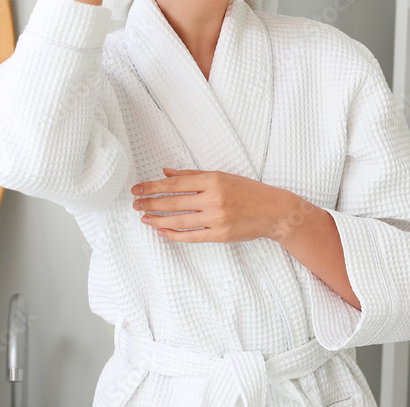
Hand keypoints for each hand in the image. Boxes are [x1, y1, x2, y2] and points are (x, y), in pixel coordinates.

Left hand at [131, 167, 292, 242]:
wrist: (273, 211)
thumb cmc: (248, 191)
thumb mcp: (222, 176)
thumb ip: (193, 175)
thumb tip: (166, 172)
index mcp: (213, 180)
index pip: (175, 184)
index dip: (153, 187)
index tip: (137, 189)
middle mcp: (213, 199)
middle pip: (173, 202)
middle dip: (150, 203)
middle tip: (135, 204)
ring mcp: (217, 218)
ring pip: (179, 221)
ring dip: (158, 220)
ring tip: (144, 219)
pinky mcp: (220, 235)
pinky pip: (191, 236)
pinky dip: (174, 235)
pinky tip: (162, 232)